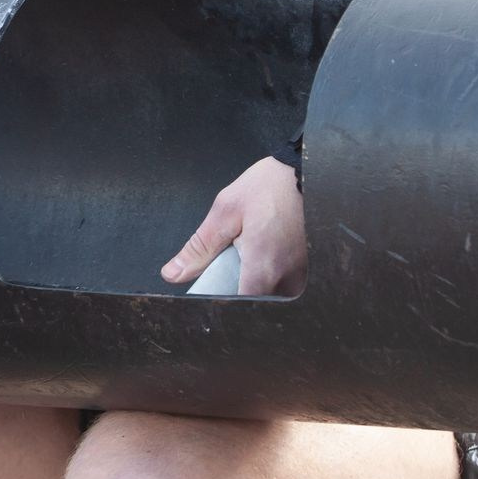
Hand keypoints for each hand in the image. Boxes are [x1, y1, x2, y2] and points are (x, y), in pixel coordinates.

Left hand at [161, 156, 306, 295]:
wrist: (302, 172)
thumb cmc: (268, 187)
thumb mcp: (224, 212)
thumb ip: (199, 248)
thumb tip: (173, 274)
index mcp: (263, 269)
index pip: (235, 306)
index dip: (219, 298)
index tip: (212, 281)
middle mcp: (286, 281)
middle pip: (251, 302)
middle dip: (235, 285)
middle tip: (234, 253)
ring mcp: (299, 278)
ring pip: (266, 295)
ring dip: (251, 279)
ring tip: (252, 248)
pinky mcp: (305, 272)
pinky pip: (279, 285)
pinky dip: (266, 273)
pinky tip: (264, 250)